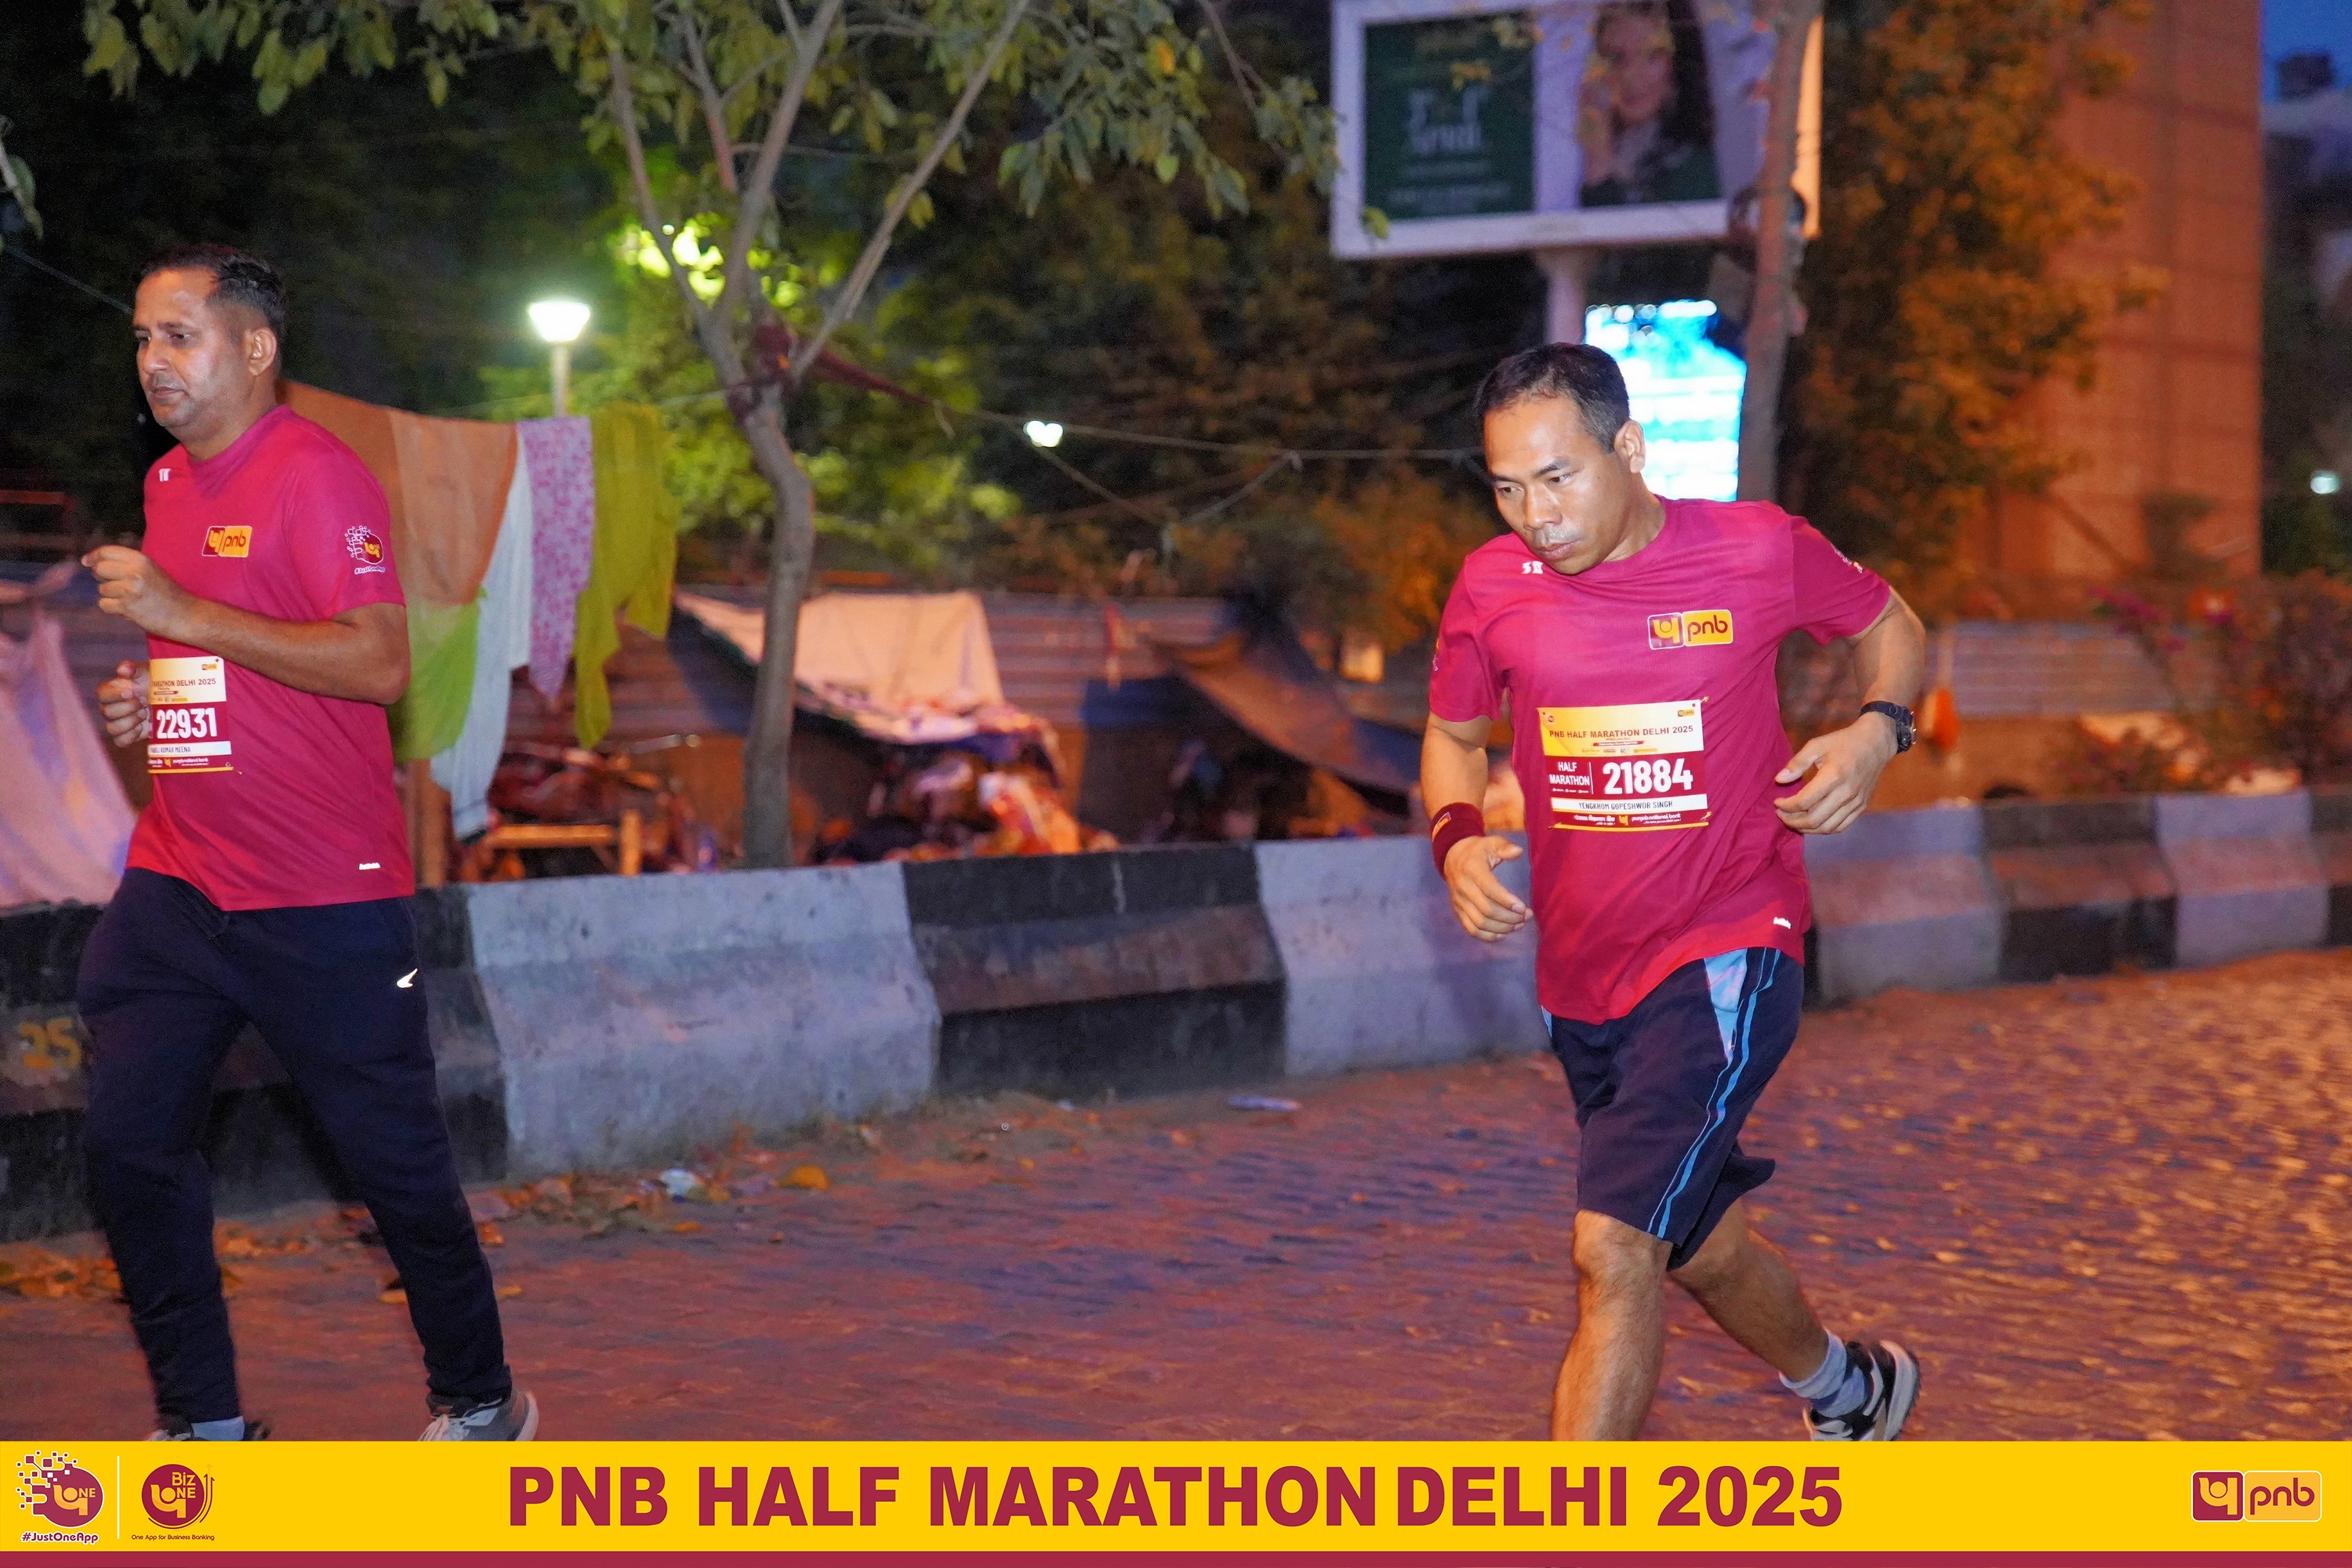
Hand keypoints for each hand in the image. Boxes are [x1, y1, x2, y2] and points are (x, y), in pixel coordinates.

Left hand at [82, 545, 191, 638]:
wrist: (186, 615)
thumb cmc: (169, 594)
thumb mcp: (151, 570)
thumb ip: (127, 564)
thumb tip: (91, 562)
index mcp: (141, 560)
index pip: (107, 552)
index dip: (94, 556)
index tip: (87, 561)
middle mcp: (134, 572)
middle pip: (99, 569)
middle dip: (102, 577)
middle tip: (116, 584)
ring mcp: (130, 590)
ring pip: (101, 589)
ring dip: (111, 595)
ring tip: (130, 599)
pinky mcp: (127, 607)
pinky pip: (104, 604)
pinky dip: (112, 608)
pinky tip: (128, 609)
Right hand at [96, 660, 149, 748]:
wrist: (170, 699)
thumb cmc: (154, 682)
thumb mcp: (147, 671)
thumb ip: (133, 668)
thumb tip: (121, 670)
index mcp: (112, 690)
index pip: (101, 694)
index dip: (114, 695)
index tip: (131, 693)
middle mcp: (110, 707)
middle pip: (107, 712)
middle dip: (127, 708)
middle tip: (143, 703)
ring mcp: (118, 722)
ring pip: (112, 728)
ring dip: (130, 722)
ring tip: (144, 714)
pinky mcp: (127, 735)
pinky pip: (120, 741)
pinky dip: (131, 736)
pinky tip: (142, 727)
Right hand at [1444, 834, 1531, 941]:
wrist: (1452, 857)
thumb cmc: (1478, 851)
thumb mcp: (1490, 842)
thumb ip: (1505, 847)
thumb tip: (1518, 851)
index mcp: (1471, 869)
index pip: (1489, 889)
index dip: (1506, 901)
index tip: (1523, 908)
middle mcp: (1462, 887)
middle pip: (1486, 910)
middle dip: (1509, 917)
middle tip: (1526, 916)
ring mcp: (1458, 901)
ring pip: (1480, 923)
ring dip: (1502, 928)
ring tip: (1518, 924)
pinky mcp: (1458, 911)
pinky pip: (1471, 929)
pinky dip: (1488, 936)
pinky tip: (1504, 933)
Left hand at [1773, 715, 1898, 833]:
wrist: (1876, 743)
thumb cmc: (1843, 742)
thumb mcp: (1816, 745)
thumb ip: (1797, 763)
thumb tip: (1779, 780)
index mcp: (1833, 776)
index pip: (1803, 802)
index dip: (1786, 806)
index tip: (1777, 802)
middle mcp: (1845, 793)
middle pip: (1814, 820)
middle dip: (1792, 821)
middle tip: (1781, 815)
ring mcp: (1855, 802)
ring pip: (1827, 828)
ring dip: (1806, 829)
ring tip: (1794, 821)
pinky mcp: (1862, 806)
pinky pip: (1841, 826)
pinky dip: (1824, 829)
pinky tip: (1813, 822)